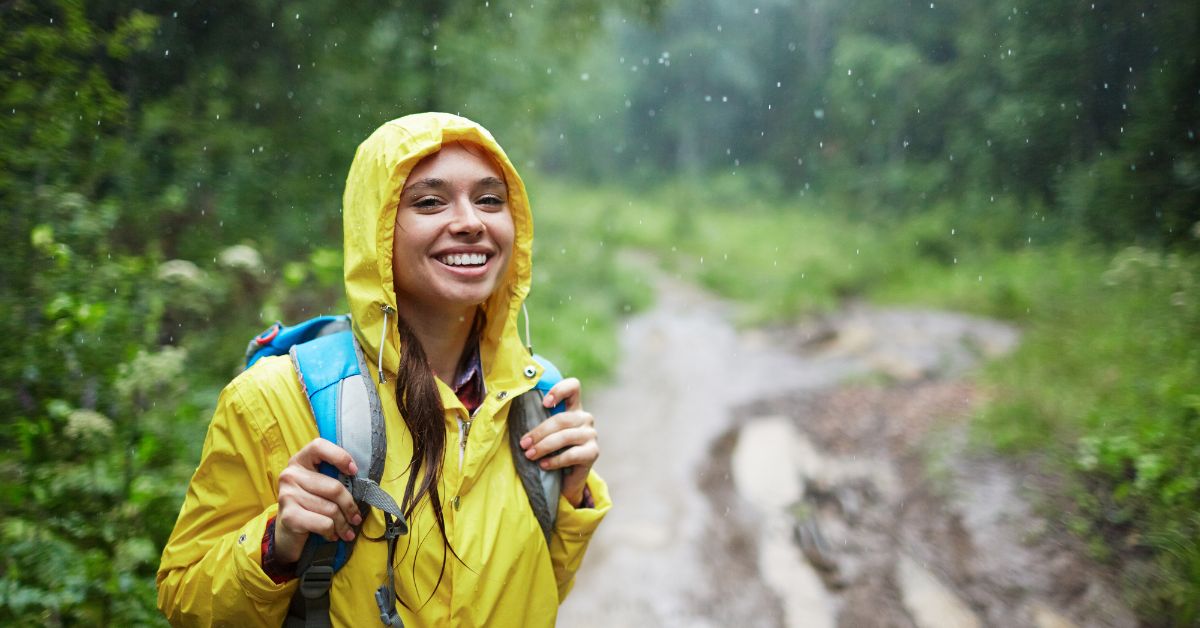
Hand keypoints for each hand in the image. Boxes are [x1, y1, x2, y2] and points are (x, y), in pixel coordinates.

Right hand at [274, 438, 362, 563]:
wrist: (287, 534)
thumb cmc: (310, 506)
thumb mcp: (319, 487)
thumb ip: (333, 478)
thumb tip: (363, 485)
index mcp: (300, 461)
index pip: (319, 446)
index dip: (340, 456)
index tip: (353, 471)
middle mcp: (290, 474)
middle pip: (334, 487)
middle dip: (350, 506)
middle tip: (356, 518)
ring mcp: (287, 495)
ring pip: (331, 509)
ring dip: (343, 524)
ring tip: (346, 531)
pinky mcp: (288, 515)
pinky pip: (323, 523)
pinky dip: (332, 531)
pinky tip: (332, 535)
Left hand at [518, 377, 598, 506]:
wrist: (565, 479)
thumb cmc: (550, 451)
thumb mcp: (544, 433)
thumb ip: (537, 419)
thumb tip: (512, 411)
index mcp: (573, 407)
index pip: (573, 386)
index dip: (559, 390)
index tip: (544, 403)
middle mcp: (585, 418)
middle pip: (562, 419)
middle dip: (539, 432)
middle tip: (523, 444)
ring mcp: (591, 435)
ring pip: (565, 437)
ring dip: (543, 446)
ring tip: (529, 455)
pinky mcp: (593, 452)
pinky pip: (571, 454)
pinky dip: (554, 460)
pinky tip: (543, 464)